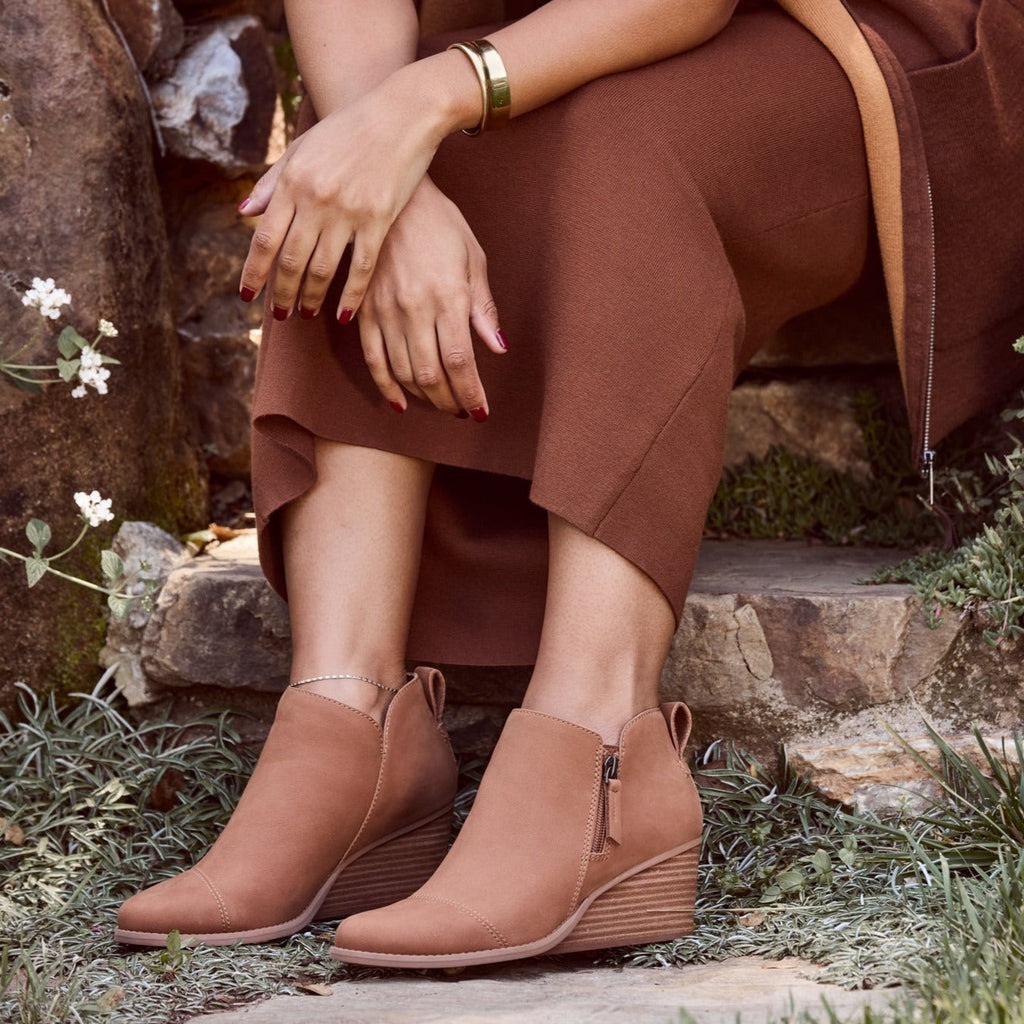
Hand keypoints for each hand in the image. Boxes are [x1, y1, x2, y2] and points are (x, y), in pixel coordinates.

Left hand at [237, 69, 447, 321]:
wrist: (397, 115)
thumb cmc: (346, 131)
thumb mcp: (301, 149)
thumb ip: (272, 182)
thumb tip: (243, 213)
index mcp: (292, 182)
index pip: (265, 238)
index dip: (254, 272)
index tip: (248, 296)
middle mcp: (315, 198)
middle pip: (291, 260)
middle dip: (282, 293)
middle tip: (279, 315)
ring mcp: (347, 211)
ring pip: (322, 268)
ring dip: (311, 297)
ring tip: (305, 313)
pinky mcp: (378, 220)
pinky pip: (361, 268)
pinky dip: (350, 295)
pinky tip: (344, 314)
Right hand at [358, 177, 507, 417]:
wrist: (392, 195)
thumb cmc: (440, 224)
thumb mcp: (472, 258)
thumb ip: (483, 307)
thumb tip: (498, 348)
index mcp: (448, 296)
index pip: (460, 362)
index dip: (470, 393)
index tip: (480, 412)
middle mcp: (415, 308)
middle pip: (431, 374)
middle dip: (449, 401)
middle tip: (462, 410)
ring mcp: (385, 311)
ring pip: (403, 372)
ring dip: (424, 398)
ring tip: (440, 404)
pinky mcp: (363, 310)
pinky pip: (373, 359)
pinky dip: (387, 387)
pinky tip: (401, 404)